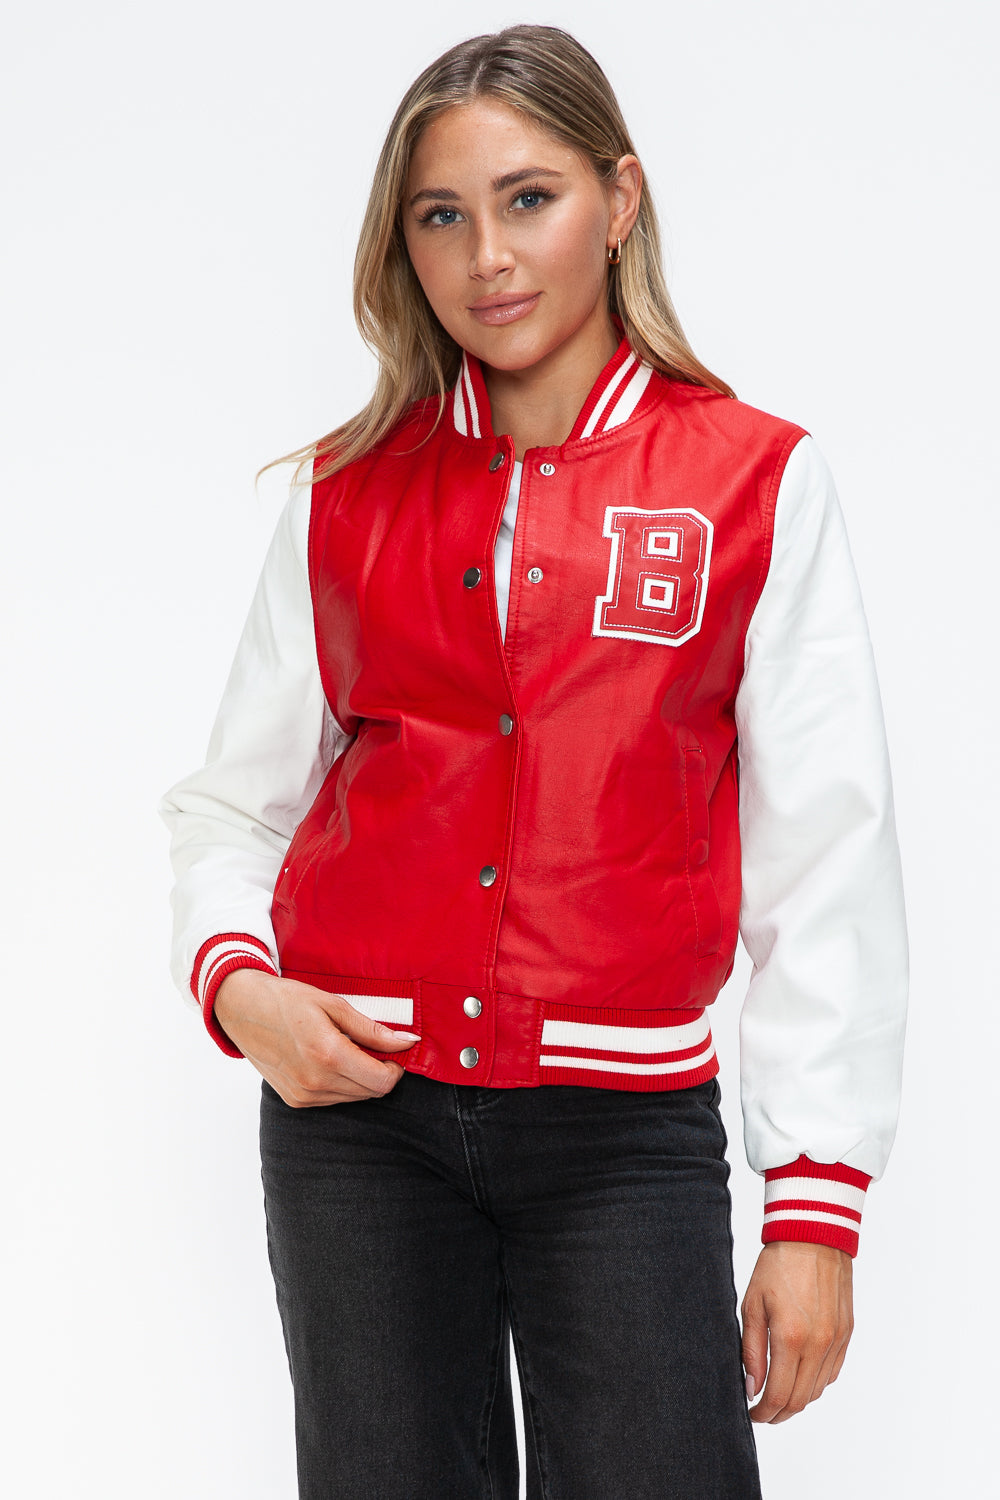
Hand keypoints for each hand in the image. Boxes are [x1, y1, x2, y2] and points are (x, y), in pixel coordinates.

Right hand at [213, 968, 419, 1107]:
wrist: (242, 1009)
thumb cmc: (287, 1000)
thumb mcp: (334, 1005)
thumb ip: (373, 1030)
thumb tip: (407, 1042)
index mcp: (328, 1054)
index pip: (382, 1081)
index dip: (396, 1067)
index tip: (394, 1051)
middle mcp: (316, 1082)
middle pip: (371, 1092)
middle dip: (380, 1071)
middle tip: (371, 1046)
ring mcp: (303, 1095)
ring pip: (354, 1098)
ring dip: (361, 1078)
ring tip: (346, 1049)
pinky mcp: (295, 1101)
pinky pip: (334, 1100)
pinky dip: (341, 1083)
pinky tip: (329, 1060)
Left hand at [741, 1241, 853, 1422]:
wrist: (813, 1236)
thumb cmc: (778, 1265)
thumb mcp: (752, 1304)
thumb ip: (751, 1350)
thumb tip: (752, 1387)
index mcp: (791, 1337)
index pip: (779, 1395)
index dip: (764, 1413)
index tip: (752, 1415)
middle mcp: (819, 1344)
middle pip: (801, 1400)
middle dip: (779, 1413)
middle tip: (762, 1412)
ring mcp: (836, 1340)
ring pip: (818, 1390)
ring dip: (798, 1400)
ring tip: (778, 1396)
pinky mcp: (847, 1333)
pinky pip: (832, 1372)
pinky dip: (815, 1383)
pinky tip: (800, 1377)